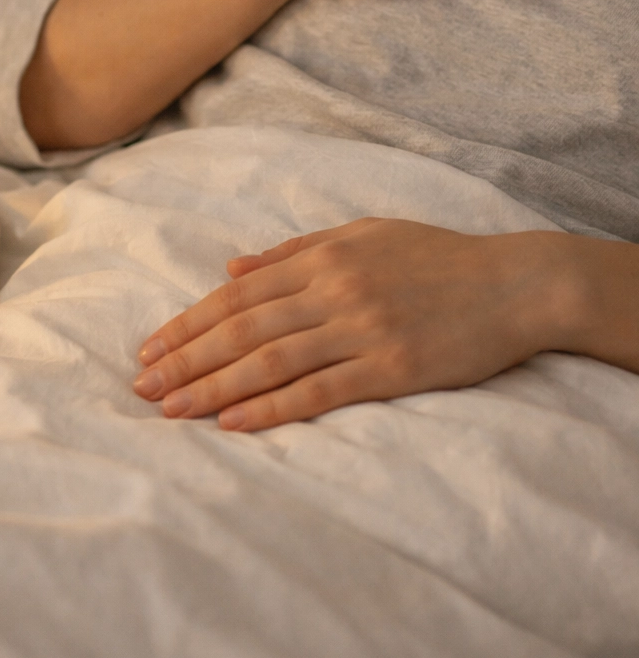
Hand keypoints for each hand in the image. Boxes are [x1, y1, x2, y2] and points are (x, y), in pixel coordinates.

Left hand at [133, 219, 568, 430]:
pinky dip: (272, 408)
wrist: (514, 284)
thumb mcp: (361, 235)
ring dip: (215, 388)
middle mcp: (334, 291)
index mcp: (323, 257)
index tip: (151, 347)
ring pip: (271, 362)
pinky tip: (233, 423)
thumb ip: (293, 252)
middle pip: (243, 329)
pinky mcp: (392, 369)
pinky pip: (320, 391)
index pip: (238, 294)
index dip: (189, 322)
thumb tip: (230, 268)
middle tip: (143, 385)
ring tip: (172, 410)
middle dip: (187, 359)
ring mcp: (363, 330)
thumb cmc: (432, 256)